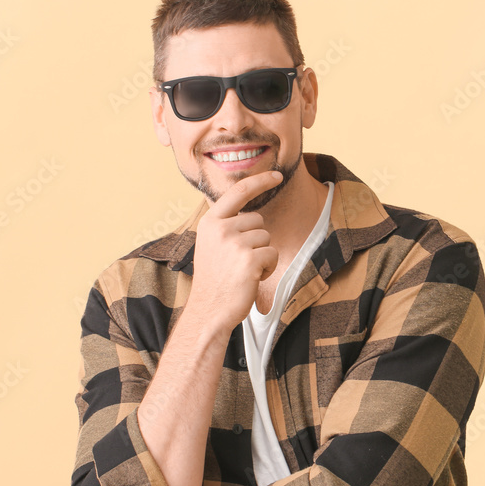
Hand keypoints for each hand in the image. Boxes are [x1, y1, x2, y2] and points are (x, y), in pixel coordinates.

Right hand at [187, 171, 282, 332]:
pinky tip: (251, 278)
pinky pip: (272, 254)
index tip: (276, 175)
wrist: (209, 310)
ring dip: (262, 255)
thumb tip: (249, 214)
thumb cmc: (214, 280)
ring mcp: (235, 243)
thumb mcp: (210, 245)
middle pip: (257, 220)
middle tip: (238, 261)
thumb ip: (225, 226)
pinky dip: (267, 267)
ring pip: (266, 237)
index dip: (260, 181)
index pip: (238, 191)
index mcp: (210, 222)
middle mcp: (221, 228)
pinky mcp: (249, 259)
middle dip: (256, 240)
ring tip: (243, 271)